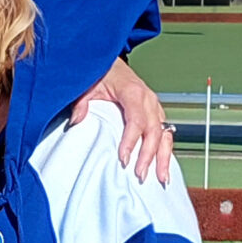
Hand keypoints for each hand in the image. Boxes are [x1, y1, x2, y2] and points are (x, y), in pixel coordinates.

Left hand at [83, 59, 173, 184]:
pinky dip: (165, 151)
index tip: (124, 159)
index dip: (131, 141)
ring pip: (164, 134)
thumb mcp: (87, 85)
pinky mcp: (155, 113)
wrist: (111, 64)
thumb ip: (81, 102)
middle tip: (140, 174)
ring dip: (163, 157)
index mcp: (133, 92)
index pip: (136, 120)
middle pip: (153, 131)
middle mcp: (148, 100)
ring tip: (161, 178)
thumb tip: (76, 121)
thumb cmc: (101, 73)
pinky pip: (164, 134)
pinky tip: (164, 167)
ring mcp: (154, 107)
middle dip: (148, 155)